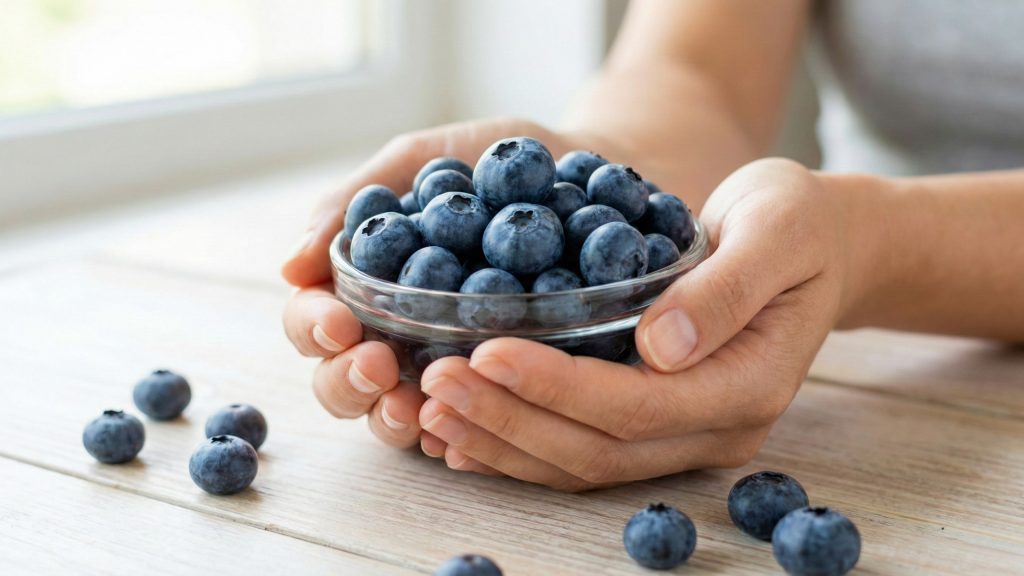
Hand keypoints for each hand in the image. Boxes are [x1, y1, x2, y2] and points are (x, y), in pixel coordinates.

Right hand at [281, 118, 615, 448]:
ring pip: (392, 416)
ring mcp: (441, 366)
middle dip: (346, 382)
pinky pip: (466, 425)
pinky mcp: (495, 387)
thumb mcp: (418, 161)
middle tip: (376, 364)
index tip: (340, 322)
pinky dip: (456, 436)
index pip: (311, 321)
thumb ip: (352, 202)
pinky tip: (462, 433)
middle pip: (339, 384)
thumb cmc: (490, 160)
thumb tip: (289, 266)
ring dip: (389, 418)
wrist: (583, 170)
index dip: (312, 327)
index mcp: (361, 288)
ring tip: (411, 407)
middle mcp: (391, 335)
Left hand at [417, 158, 875, 489]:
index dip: (553, 385)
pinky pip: (581, 452)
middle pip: (595, 448)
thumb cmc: (797, 225)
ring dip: (501, 440)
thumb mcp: (775, 231)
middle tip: (434, 382)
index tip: (485, 351)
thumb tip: (658, 344)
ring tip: (430, 410)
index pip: (633, 405)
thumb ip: (725, 289)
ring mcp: (686, 436)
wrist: (819, 246)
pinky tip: (466, 433)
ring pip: (580, 463)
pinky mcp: (659, 424)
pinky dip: (519, 445)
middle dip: (508, 419)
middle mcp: (715, 429)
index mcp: (746, 386)